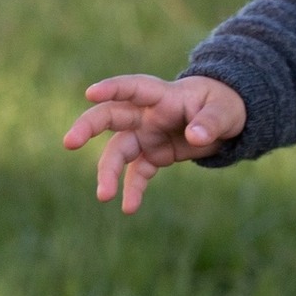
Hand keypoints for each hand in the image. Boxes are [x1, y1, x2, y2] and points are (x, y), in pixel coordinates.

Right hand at [63, 74, 246, 212]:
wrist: (226, 120)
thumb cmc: (224, 106)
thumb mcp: (226, 112)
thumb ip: (211, 122)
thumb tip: (195, 137)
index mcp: (164, 96)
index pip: (135, 88)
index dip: (113, 88)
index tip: (90, 93)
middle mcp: (148, 115)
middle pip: (111, 116)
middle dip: (88, 127)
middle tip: (69, 143)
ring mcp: (147, 135)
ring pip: (118, 151)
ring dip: (108, 172)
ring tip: (104, 196)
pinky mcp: (153, 155)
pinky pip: (137, 173)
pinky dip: (132, 190)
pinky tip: (129, 208)